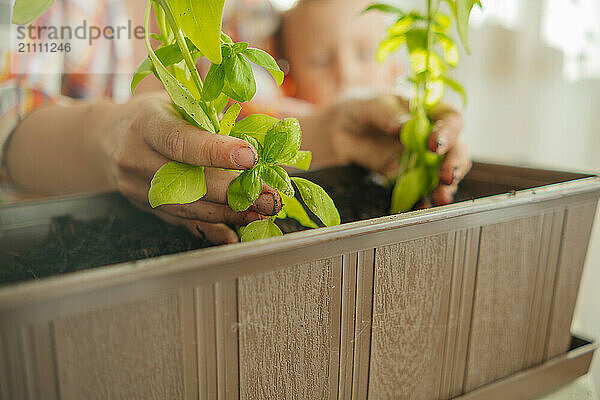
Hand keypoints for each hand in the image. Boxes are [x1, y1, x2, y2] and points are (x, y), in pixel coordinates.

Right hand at [104, 93, 281, 242]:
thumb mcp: (178, 101)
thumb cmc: (156, 114)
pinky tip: (234, 233)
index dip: (216, 152)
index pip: (181, 142)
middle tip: (270, 197)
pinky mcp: (145, 208)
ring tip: (261, 212)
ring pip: (188, 207)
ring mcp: (137, 188)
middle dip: (235, 192)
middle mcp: (136, 158)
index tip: (251, 158)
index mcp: (146, 124)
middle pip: (189, 182)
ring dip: (229, 213)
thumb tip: (262, 131)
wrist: (110, 138)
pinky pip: (181, 221)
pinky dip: (210, 228)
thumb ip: (212, 114)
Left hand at [299, 93, 471, 205]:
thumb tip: (401, 126)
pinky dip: (425, 201)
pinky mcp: (411, 179)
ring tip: (440, 198)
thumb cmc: (362, 109)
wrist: (342, 131)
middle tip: (447, 177)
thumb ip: (386, 112)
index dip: (447, 132)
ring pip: (445, 174)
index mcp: (429, 111)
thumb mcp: (369, 104)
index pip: (450, 118)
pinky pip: (423, 191)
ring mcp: (424, 159)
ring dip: (446, 187)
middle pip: (456, 149)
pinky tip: (422, 207)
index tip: (433, 145)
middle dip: (455, 164)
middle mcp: (433, 136)